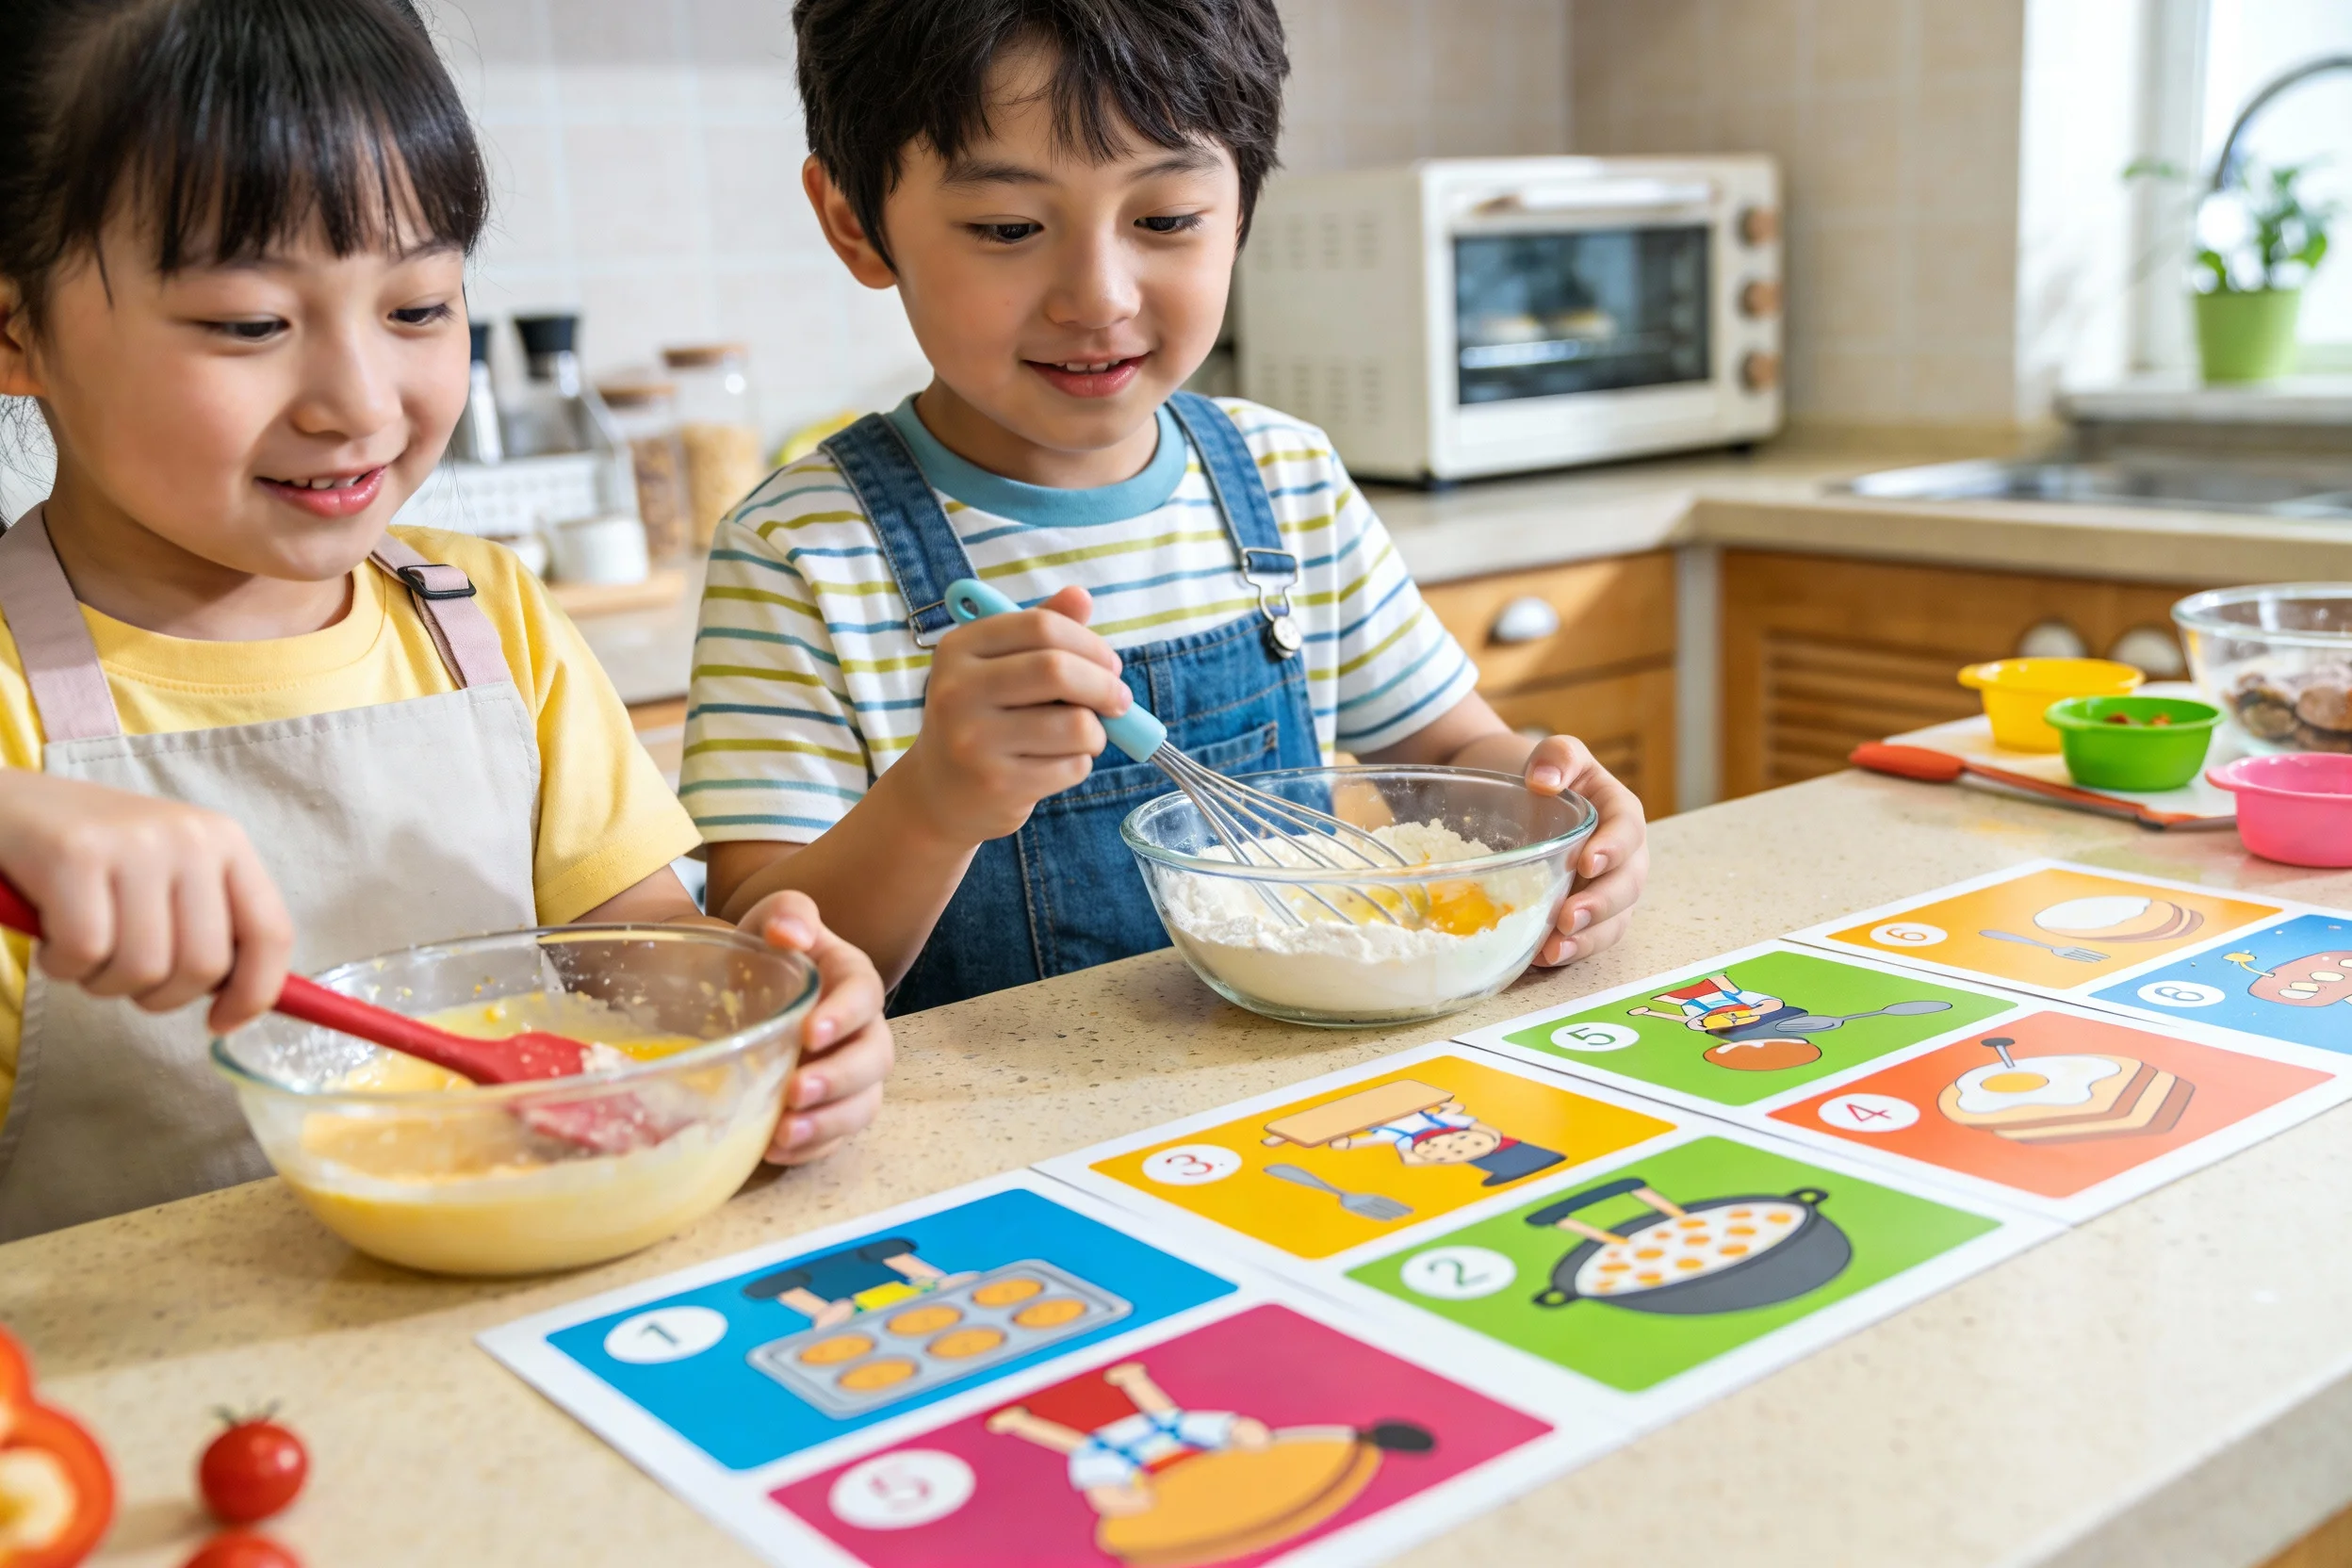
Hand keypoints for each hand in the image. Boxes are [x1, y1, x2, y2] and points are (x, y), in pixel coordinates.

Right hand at [0, 771, 292, 1031]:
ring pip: (144, 967)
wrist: (4, 806)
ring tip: (81, 952)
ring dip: (104, 983)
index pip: (271, 933)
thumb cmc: (89, 856)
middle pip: (204, 965)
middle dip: (160, 997)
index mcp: (226, 842)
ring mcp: (136, 843)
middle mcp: (191, 837)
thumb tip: (241, 1002)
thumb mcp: (165, 874)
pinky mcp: (76, 853)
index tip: (220, 1023)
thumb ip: (207, 925)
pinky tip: (51, 939)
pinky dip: (62, 965)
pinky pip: (86, 951)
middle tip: (122, 979)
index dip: (254, 994)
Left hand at [738, 889, 893, 1163]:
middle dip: (838, 1080)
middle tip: (795, 1091)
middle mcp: (862, 1031)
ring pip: (862, 1106)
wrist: (749, 985)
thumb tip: (790, 933)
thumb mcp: (774, 918)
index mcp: (854, 981)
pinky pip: (835, 1137)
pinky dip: (810, 1149)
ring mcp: (851, 1075)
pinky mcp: (832, 1109)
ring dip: (828, 1124)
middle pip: (873, 1060)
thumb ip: (788, 912)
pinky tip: (773, 1150)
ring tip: (783, 1134)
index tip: (809, 1033)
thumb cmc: (768, 951)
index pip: (863, 998)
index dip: (843, 1017)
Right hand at [896, 585, 1128, 843]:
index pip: (1041, 626)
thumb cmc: (983, 717)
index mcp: (959, 648)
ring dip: (1097, 731)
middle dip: (1105, 685)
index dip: (1090, 643)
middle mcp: (958, 691)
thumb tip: (1081, 596)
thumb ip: (1040, 629)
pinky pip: (1071, 766)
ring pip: (1075, 724)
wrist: (939, 792)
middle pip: (1057, 670)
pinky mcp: (997, 784)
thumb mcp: (998, 666)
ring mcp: (974, 740)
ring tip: (1085, 736)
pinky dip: (1081, 763)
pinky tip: (1059, 763)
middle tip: (1119, 700)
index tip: (1110, 664)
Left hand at [1521, 736, 1646, 966]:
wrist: (1525, 801)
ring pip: (1614, 921)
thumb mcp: (1555, 756)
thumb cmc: (1547, 777)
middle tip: (1570, 917)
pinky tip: (1542, 958)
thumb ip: (1558, 756)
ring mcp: (1608, 890)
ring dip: (1588, 938)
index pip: (1628, 830)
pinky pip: (1591, 939)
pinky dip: (1571, 951)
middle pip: (1627, 884)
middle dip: (1602, 904)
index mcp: (1620, 814)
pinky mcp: (1590, 916)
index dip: (1613, 848)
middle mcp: (1623, 857)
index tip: (1587, 862)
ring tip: (1554, 950)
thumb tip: (1544, 780)